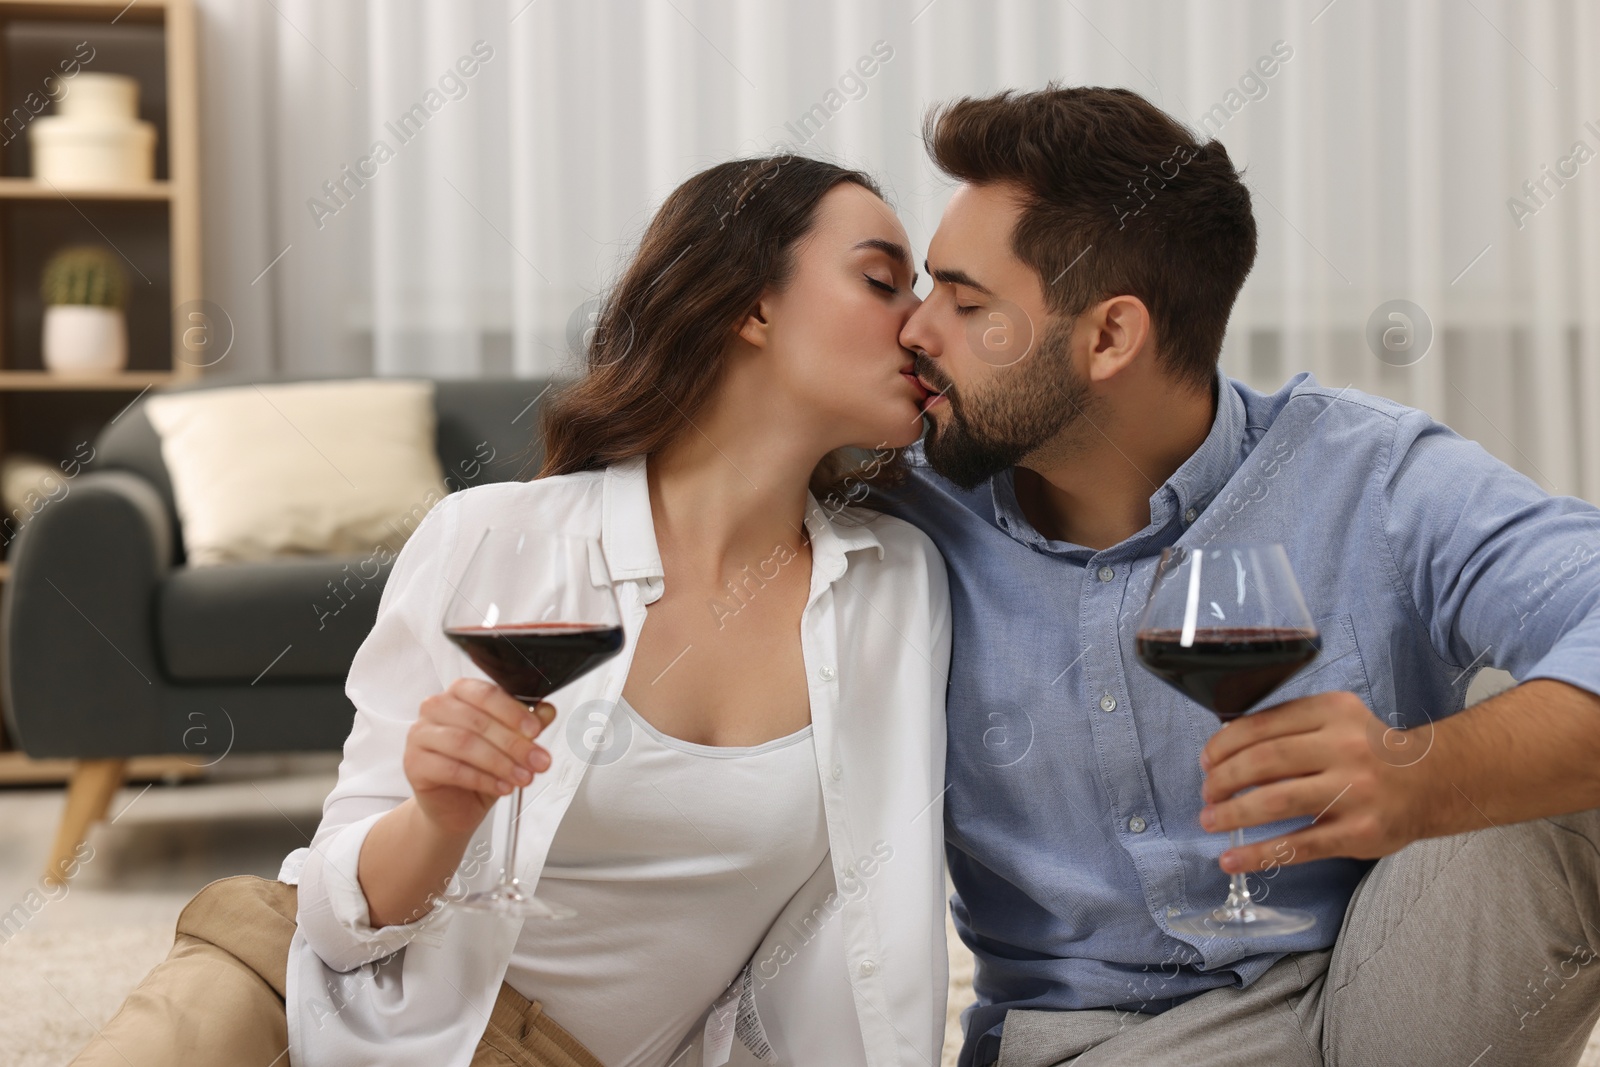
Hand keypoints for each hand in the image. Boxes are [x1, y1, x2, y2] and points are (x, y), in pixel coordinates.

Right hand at [403, 678, 554, 836]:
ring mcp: (420, 735)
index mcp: (459, 693)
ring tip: (523, 778)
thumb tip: (547, 711)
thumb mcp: (510, 744)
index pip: (486, 693)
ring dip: (500, 763)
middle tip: (538, 761)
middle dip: (513, 743)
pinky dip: (482, 779)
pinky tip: (502, 787)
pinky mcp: (413, 763)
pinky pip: (451, 769)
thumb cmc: (479, 767)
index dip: (513, 712)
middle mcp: (435, 708)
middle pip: (477, 721)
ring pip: (464, 743)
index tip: (536, 731)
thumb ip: (526, 725)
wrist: (454, 805)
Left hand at [1197, 690, 1434, 873]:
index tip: (1206, 760)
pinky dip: (1258, 854)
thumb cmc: (1370, 752)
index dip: (1224, 744)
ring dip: (1232, 814)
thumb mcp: (1337, 719)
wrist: (1434, 782)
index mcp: (1333, 712)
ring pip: (1276, 801)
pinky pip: (1298, 845)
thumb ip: (1291, 726)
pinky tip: (1231, 859)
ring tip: (1210, 820)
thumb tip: (1226, 745)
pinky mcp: (1358, 832)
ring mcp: (1354, 791)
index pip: (1263, 725)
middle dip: (1224, 779)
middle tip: (1207, 793)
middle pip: (1264, 761)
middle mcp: (1345, 747)